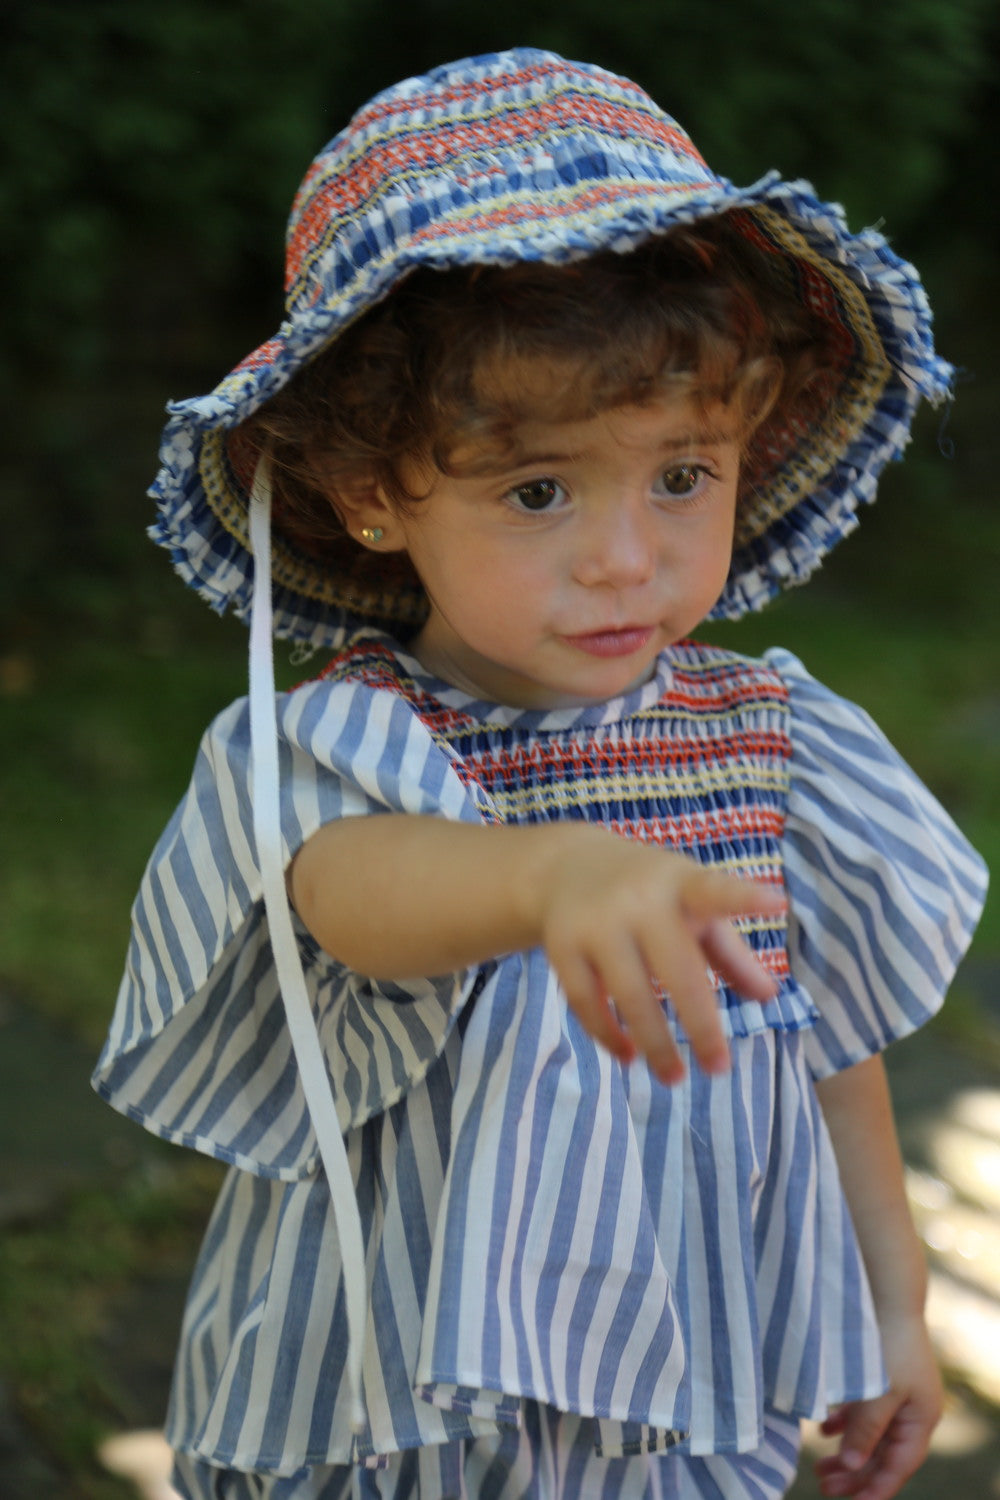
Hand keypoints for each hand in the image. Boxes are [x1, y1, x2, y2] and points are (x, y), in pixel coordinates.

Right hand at [537, 829, 785, 1083]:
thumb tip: (769, 997)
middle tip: (718, 1068)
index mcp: (681, 884)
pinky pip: (586, 1001)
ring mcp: (597, 922)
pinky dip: (607, 1035)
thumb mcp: (691, 906)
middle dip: (700, 1023)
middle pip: (676, 968)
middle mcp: (638, 899)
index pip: (714, 890)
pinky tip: (629, 1056)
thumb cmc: (650, 893)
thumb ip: (729, 951)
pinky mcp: (563, 946)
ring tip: (673, 1077)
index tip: (777, 902)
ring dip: (654, 1042)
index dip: (744, 898)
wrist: (568, 866)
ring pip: (630, 993)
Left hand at [814, 1315, 942, 1498]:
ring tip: (819, 1468)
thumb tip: (853, 1468)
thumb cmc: (886, 1343)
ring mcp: (896, 1393)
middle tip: (823, 1485)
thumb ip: (866, 1431)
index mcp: (921, 1418)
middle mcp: (912, 1410)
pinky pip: (862, 1411)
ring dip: (846, 1452)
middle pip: (883, 1454)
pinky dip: (843, 1423)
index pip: (898, 1466)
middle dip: (855, 1474)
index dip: (875, 1488)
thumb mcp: (877, 1392)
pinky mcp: (880, 1376)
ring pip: (870, 1435)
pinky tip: (823, 1429)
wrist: (886, 1291)